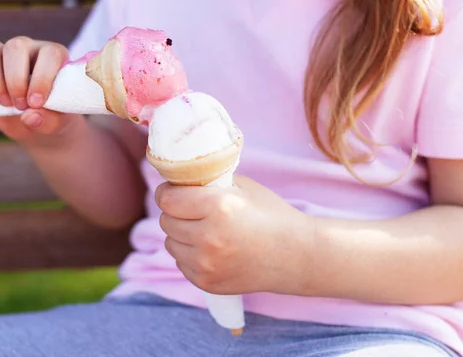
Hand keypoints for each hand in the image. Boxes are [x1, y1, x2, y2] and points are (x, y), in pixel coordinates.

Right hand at [0, 36, 82, 145]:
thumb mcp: (57, 123)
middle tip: (20, 105)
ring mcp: (2, 55)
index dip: (42, 77)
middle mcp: (28, 48)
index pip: (49, 53)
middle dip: (15, 80)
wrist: (36, 125)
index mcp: (54, 56)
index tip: (36, 103)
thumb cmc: (51, 117)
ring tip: (4, 103)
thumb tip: (29, 117)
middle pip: (15, 47)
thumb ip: (48, 120)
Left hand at [155, 175, 314, 295]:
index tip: (174, 191)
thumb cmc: (271, 215)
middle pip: (165, 220)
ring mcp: (206, 264)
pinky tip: (211, 249)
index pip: (167, 199)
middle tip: (193, 210)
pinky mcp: (206, 282)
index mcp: (218, 207)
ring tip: (203, 230)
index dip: (167, 192)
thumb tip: (179, 181)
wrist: (296, 256)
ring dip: (180, 235)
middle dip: (175, 213)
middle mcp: (208, 237)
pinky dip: (189, 255)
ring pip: (169, 243)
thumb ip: (209, 183)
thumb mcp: (243, 187)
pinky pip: (181, 263)